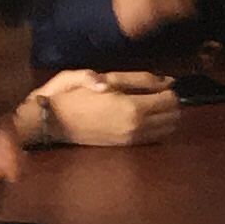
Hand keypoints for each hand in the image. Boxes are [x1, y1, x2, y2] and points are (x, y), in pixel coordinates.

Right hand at [30, 68, 177, 146]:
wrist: (50, 121)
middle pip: (173, 116)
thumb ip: (136, 78)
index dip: (170, 90)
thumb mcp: (102, 77)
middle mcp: (137, 127)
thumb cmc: (71, 95)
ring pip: (167, 130)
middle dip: (172, 103)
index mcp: (132, 107)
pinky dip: (159, 128)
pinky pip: (154, 138)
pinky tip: (148, 118)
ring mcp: (131, 139)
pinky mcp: (125, 146)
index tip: (163, 84)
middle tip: (161, 94)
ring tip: (155, 105)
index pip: (170, 100)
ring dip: (168, 117)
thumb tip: (166, 81)